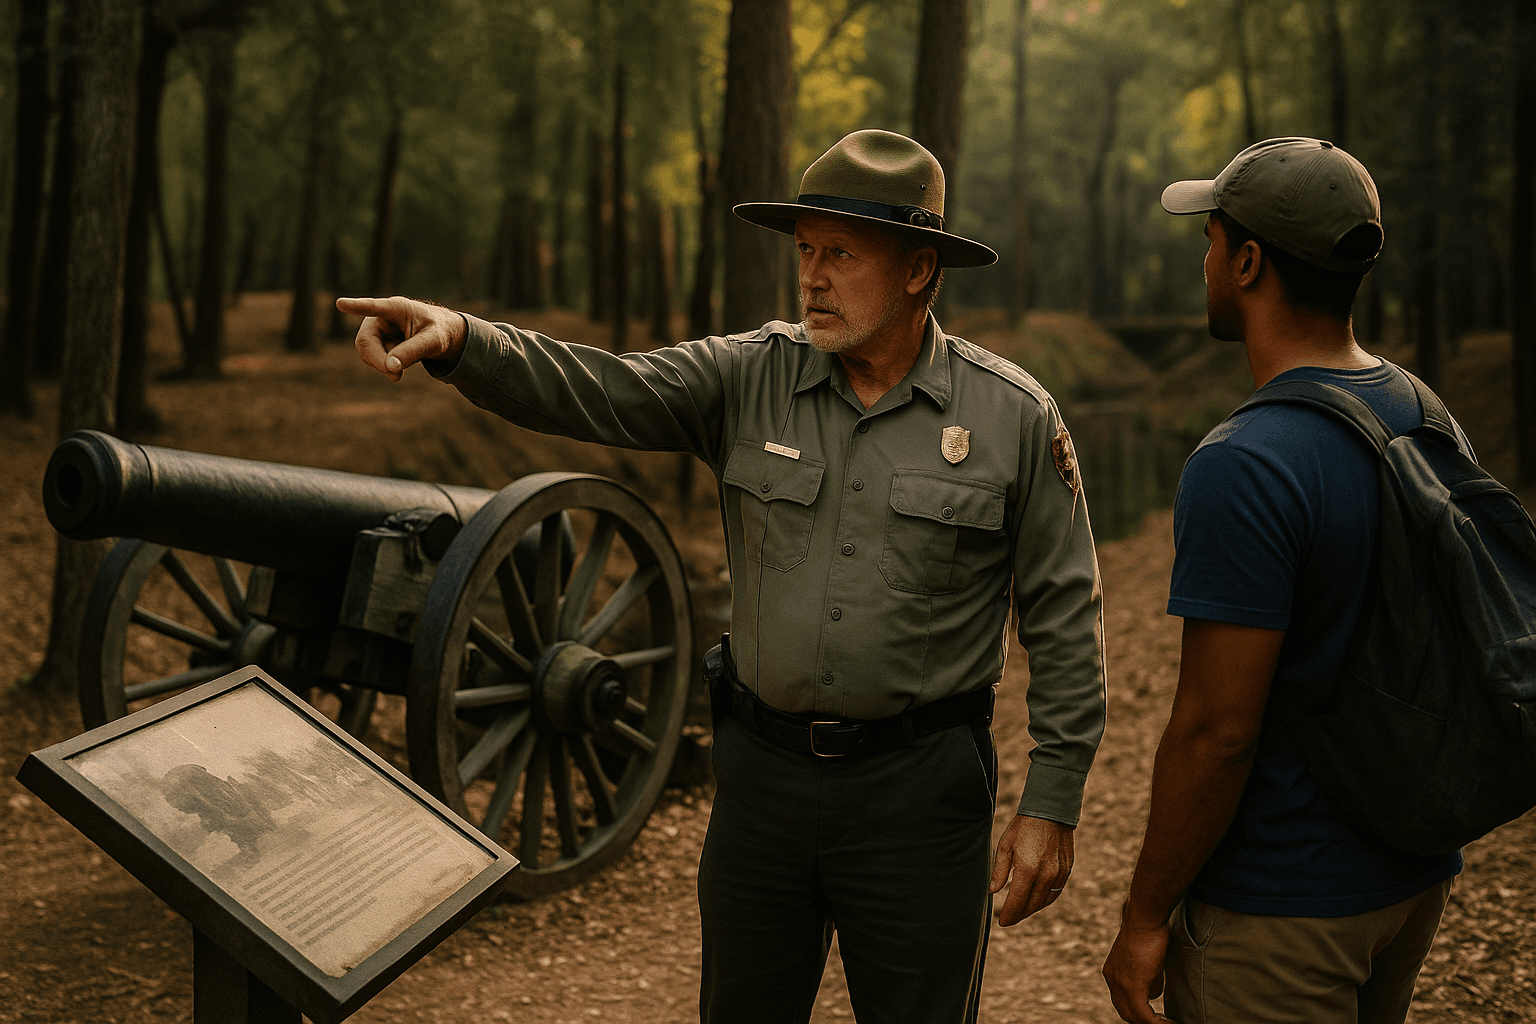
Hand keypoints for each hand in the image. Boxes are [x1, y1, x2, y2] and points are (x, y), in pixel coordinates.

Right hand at [337, 295, 466, 381]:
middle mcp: (381, 317)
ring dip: (383, 365)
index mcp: (396, 307)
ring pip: (366, 352)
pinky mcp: (376, 342)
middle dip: (378, 360)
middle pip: (366, 340)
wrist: (442, 335)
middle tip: (396, 376)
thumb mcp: (433, 341)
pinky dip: (384, 367)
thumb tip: (390, 367)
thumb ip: (412, 352)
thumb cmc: (439, 331)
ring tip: (402, 368)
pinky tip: (398, 366)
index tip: (341, 304)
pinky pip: (372, 359)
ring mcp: (376, 330)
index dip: (357, 307)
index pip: (374, 307)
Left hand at [989, 814, 1073, 925]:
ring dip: (1032, 910)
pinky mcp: (1067, 871)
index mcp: (1028, 869)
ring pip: (1045, 902)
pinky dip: (1045, 900)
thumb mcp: (1005, 845)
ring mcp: (1058, 874)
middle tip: (1009, 919)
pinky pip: (1056, 892)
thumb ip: (1000, 870)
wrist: (1051, 812)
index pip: (1017, 901)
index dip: (1009, 914)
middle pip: (1031, 905)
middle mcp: (1045, 875)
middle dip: (1019, 915)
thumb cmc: (1024, 827)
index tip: (1002, 922)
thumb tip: (993, 891)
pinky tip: (1036, 901)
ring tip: (1021, 912)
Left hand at [1103, 904, 1172, 1023]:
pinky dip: (1157, 1023)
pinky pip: (1144, 1016)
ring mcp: (1120, 984)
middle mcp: (1112, 979)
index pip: (1122, 1001)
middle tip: (1163, 1023)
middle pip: (1125, 1012)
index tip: (1155, 1017)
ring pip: (1133, 1016)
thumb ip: (1148, 979)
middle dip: (1143, 1021)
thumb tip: (1153, 994)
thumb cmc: (1150, 933)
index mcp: (1112, 972)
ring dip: (1152, 1023)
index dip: (1138, 1012)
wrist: (1145, 920)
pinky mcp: (1133, 987)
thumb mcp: (1148, 961)